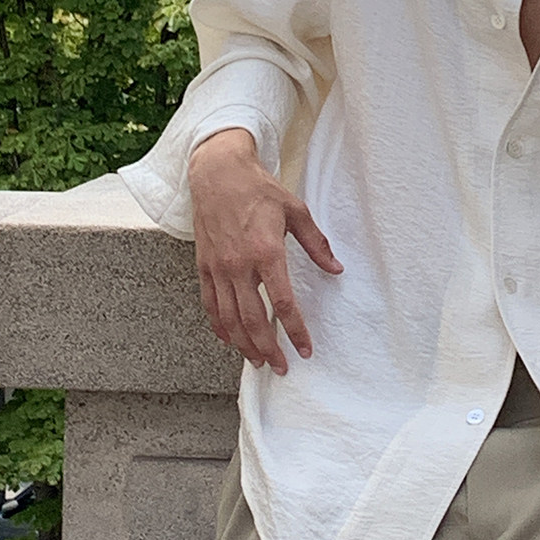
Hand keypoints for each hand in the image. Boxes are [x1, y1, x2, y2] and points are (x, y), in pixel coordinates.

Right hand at [188, 128, 342, 374]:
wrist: (218, 173)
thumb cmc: (259, 189)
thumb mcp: (296, 211)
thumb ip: (316, 243)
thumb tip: (336, 268)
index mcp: (266, 252)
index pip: (282, 303)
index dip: (295, 330)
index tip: (305, 349)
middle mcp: (239, 265)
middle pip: (252, 319)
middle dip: (268, 348)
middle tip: (281, 367)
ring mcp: (218, 267)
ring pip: (229, 318)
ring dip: (244, 344)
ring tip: (258, 361)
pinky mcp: (204, 266)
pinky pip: (210, 304)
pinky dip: (219, 326)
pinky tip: (230, 340)